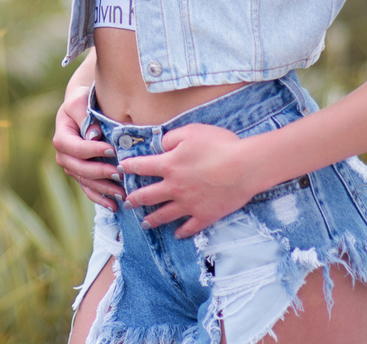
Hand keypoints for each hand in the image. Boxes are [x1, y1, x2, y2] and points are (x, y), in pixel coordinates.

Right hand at [52, 85, 123, 209]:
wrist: (81, 108)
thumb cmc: (82, 101)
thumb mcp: (80, 101)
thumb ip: (84, 115)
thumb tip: (92, 135)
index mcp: (61, 137)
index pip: (76, 148)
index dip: (93, 150)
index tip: (112, 149)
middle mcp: (63, 156)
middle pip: (80, 169)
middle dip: (101, 173)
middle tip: (120, 173)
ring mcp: (71, 168)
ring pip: (86, 182)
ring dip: (104, 190)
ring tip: (122, 193)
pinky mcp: (80, 175)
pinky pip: (88, 190)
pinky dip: (100, 199)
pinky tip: (114, 206)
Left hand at [120, 123, 261, 236]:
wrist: (245, 167)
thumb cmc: (219, 144)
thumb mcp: (191, 132)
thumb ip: (171, 138)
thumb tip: (160, 145)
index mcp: (169, 165)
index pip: (141, 167)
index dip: (128, 167)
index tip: (121, 170)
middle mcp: (174, 187)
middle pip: (147, 196)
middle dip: (134, 199)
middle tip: (126, 202)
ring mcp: (189, 204)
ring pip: (164, 215)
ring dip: (152, 219)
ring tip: (144, 223)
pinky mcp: (205, 215)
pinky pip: (190, 227)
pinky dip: (182, 232)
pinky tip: (177, 234)